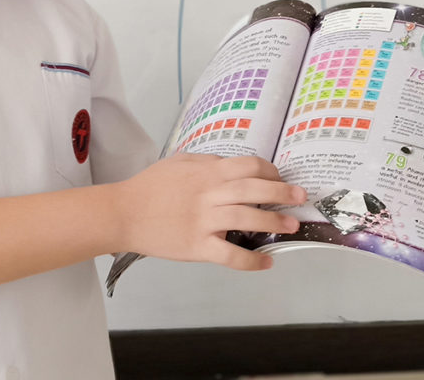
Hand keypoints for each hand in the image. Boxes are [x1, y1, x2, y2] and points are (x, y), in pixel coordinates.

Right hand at [112, 153, 306, 270]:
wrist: (123, 212)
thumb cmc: (150, 186)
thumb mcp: (179, 162)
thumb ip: (207, 162)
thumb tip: (233, 166)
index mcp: (207, 172)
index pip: (249, 166)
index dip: (270, 171)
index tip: (279, 177)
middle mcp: (209, 194)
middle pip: (254, 189)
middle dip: (282, 192)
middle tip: (300, 198)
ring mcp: (204, 221)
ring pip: (247, 219)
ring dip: (273, 221)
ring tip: (291, 226)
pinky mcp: (197, 246)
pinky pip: (229, 255)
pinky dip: (251, 261)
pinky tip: (266, 262)